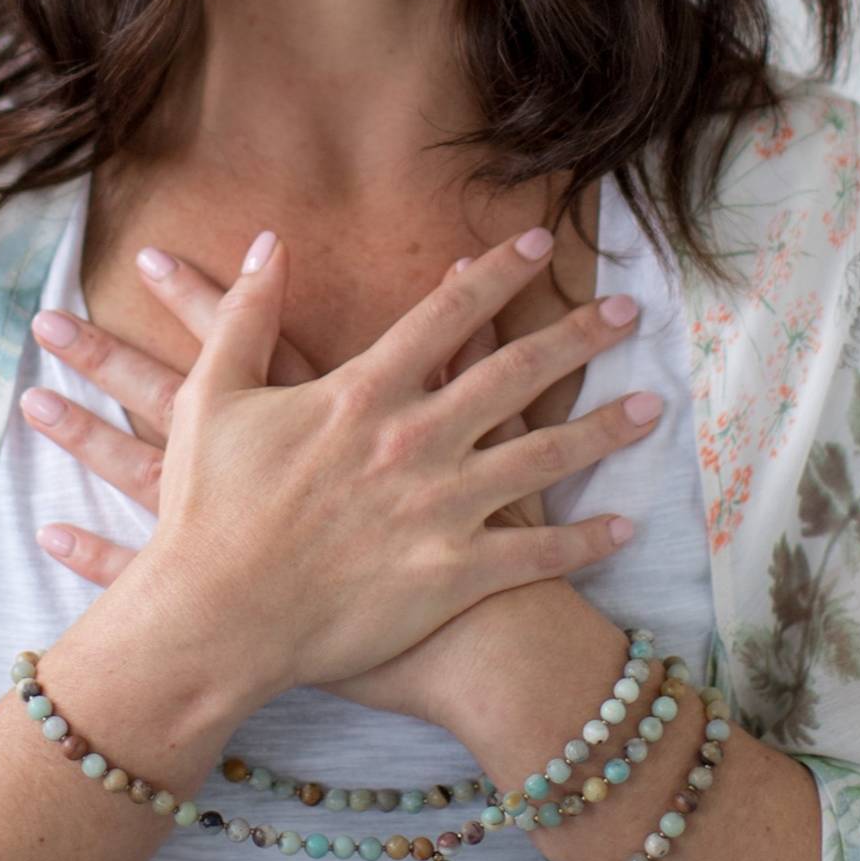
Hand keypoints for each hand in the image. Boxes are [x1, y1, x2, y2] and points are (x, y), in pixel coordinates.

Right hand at [19, 231, 661, 722]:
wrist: (216, 619)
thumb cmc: (207, 508)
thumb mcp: (214, 396)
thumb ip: (247, 314)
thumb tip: (267, 241)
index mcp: (364, 394)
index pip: (448, 316)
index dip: (498, 277)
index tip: (541, 248)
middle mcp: (416, 442)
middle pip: (516, 376)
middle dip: (577, 338)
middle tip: (629, 314)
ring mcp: (441, 510)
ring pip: (542, 458)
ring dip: (601, 430)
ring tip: (652, 407)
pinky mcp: (451, 575)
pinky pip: (534, 554)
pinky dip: (583, 541)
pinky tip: (623, 526)